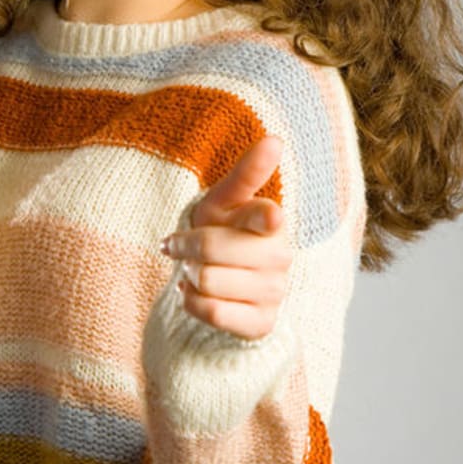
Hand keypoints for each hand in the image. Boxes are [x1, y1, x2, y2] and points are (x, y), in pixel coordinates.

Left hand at [161, 135, 291, 339]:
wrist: (220, 281)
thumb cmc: (221, 229)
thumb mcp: (224, 199)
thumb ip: (246, 172)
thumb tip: (275, 139)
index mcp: (271, 221)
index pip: (267, 216)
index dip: (263, 217)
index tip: (266, 218)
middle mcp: (280, 256)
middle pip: (211, 249)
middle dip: (185, 247)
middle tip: (182, 247)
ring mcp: (273, 291)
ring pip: (208, 280)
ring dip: (188, 274)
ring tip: (195, 270)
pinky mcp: (261, 323)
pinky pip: (212, 312)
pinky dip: (192, 301)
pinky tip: (197, 294)